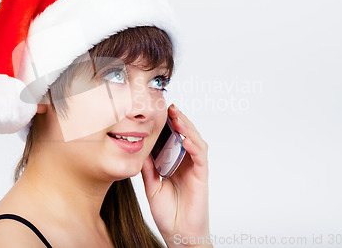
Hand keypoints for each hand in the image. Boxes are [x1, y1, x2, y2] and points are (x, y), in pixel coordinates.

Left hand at [141, 104, 211, 246]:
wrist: (178, 235)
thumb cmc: (168, 214)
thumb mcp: (151, 186)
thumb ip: (148, 167)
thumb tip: (138, 148)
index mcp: (175, 164)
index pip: (173, 139)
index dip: (167, 124)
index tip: (158, 111)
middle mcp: (187, 163)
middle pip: (186, 135)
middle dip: (178, 120)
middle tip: (168, 106)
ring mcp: (195, 169)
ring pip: (195, 141)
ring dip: (187, 127)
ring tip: (176, 116)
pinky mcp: (202, 177)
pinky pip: (200, 157)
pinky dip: (193, 145)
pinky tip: (185, 138)